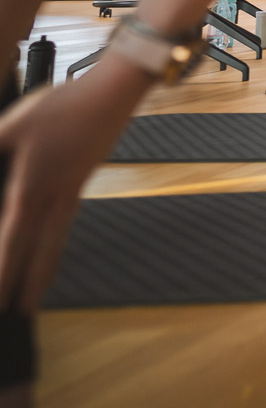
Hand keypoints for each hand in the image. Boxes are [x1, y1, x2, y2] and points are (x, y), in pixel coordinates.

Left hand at [0, 60, 150, 311]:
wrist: (113, 94)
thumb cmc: (63, 107)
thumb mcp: (10, 126)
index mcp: (32, 188)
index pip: (11, 241)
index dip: (3, 272)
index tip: (0, 298)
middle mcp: (55, 198)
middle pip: (40, 251)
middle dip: (29, 284)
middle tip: (23, 313)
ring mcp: (73, 191)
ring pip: (55, 241)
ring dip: (45, 271)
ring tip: (37, 295)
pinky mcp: (81, 180)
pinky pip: (64, 224)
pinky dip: (55, 246)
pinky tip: (52, 246)